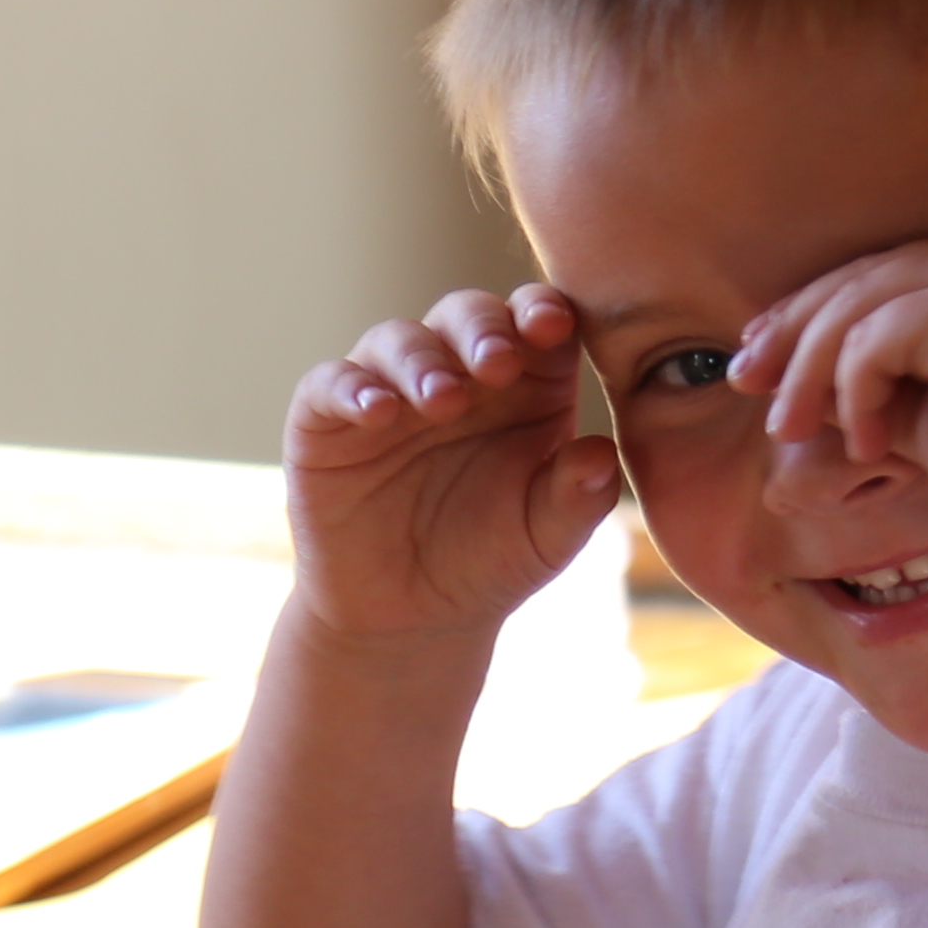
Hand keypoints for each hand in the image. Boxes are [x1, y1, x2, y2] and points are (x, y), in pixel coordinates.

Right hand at [286, 287, 627, 644]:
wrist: (410, 616)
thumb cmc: (493, 560)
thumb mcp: (548, 537)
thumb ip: (580, 496)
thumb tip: (601, 453)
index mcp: (528, 386)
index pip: (539, 323)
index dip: (544, 312)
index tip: (555, 324)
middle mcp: (459, 374)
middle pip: (468, 316)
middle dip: (483, 328)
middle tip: (497, 363)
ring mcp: (391, 390)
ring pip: (398, 339)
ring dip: (422, 361)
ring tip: (443, 400)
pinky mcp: (326, 422)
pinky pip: (329, 385)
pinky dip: (351, 387)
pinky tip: (378, 411)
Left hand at [732, 239, 927, 538]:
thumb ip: (873, 368)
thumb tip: (782, 361)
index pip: (888, 273)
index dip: (814, 310)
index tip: (762, 354)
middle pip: (863, 278)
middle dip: (793, 333)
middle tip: (745, 382)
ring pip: (856, 305)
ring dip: (810, 373)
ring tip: (792, 433)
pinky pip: (871, 340)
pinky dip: (853, 395)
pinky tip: (871, 446)